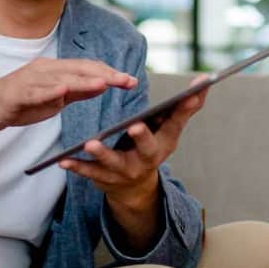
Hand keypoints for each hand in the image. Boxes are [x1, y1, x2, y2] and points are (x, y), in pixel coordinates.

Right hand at [0, 58, 135, 153]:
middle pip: (79, 69)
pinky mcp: (16, 93)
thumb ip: (77, 91)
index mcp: (55, 70)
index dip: (109, 72)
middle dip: (105, 74)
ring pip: (60, 78)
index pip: (87, 68)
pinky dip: (50, 90)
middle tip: (126, 80)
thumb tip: (103, 84)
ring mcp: (29, 79)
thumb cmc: (20, 102)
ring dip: (83, 80)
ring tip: (103, 82)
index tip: (130, 80)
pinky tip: (63, 91)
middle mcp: (44, 69)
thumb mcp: (55, 99)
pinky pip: (35, 91)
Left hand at [58, 75, 208, 248]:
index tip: (190, 95)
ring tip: (90, 143)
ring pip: (114, 163)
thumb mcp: (169, 128)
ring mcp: (127, 171)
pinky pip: (90, 173)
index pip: (177, 122)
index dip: (184, 108)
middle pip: (148, 148)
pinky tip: (64, 160)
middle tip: (135, 126)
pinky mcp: (105, 179)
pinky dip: (77, 167)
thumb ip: (185, 106)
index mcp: (165, 141)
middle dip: (142, 138)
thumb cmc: (152, 146)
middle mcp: (148, 158)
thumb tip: (204, 80)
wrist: (134, 186)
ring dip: (102, 154)